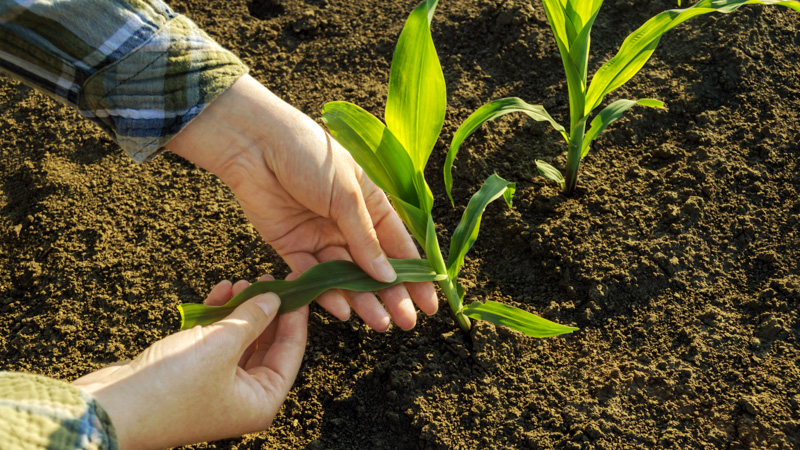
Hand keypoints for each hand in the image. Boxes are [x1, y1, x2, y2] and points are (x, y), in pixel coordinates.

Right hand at [72, 276, 307, 449]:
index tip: (297, 287)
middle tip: (267, 278)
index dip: (295, 317)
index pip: (291, 352)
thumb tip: (274, 299)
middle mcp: (243, 398)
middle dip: (266, 310)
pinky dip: (217, 317)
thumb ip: (252, 318)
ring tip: (241, 281)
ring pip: (239, 340)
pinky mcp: (191, 374)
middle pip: (267, 345)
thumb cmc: (170, 386)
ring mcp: (216, 386)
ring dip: (240, 310)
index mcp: (261, 402)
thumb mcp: (221, 344)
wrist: (109, 408)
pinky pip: (214, 341)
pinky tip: (220, 291)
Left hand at [167, 74, 437, 330]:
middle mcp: (347, 223)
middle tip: (406, 322)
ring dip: (362, 299)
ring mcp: (319, 236)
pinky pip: (312, 276)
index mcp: (370, 203)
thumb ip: (365, 238)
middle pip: (373, 267)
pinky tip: (343, 309)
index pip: (398, 245)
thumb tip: (387, 276)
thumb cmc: (309, 155)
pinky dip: (326, 294)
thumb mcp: (347, 194)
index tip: (428, 303)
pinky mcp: (291, 246)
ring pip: (345, 276)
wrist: (255, 144)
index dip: (414, 274)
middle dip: (391, 295)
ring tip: (379, 323)